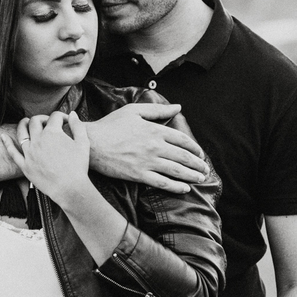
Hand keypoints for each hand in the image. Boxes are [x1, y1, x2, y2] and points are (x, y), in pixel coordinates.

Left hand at [1, 111, 90, 205]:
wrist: (70, 188)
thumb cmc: (79, 166)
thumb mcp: (83, 143)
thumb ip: (78, 126)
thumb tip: (73, 114)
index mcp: (52, 133)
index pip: (54, 117)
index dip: (62, 116)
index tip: (66, 121)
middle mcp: (38, 140)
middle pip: (35, 121)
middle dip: (42, 118)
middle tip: (48, 122)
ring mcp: (29, 152)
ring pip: (21, 132)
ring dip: (23, 124)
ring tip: (26, 121)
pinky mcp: (25, 165)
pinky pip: (12, 152)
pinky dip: (6, 143)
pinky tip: (2, 136)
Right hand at [88, 103, 208, 193]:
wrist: (91, 142)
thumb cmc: (111, 125)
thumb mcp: (134, 111)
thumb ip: (158, 110)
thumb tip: (178, 107)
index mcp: (155, 130)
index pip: (182, 140)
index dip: (194, 148)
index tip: (200, 154)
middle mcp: (155, 146)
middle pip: (183, 156)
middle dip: (198, 164)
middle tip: (205, 170)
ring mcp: (147, 161)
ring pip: (176, 170)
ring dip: (191, 176)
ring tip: (200, 179)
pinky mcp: (138, 175)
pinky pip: (162, 183)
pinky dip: (176, 187)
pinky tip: (184, 189)